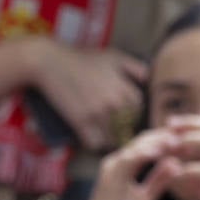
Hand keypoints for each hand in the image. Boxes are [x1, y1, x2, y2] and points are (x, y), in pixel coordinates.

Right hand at [29, 43, 147, 150]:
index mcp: (124, 89)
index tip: (125, 111)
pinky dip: (95, 143)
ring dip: (110, 138)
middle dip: (124, 126)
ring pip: (113, 137)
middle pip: (128, 126)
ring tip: (106, 134)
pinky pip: (95, 143)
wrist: (51, 63)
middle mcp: (113, 104)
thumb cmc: (83, 58)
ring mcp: (96, 115)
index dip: (133, 110)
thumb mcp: (114, 56)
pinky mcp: (80, 122)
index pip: (139, 108)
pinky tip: (93, 137)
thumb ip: (136, 67)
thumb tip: (148, 81)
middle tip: (116, 125)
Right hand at [79, 129, 182, 199]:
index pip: (147, 145)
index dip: (167, 141)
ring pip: (136, 146)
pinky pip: (128, 159)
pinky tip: (160, 152)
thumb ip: (158, 180)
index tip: (188, 141)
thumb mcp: (145, 197)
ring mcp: (112, 166)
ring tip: (177, 141)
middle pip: (143, 140)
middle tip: (187, 136)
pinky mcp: (109, 175)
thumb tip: (176, 164)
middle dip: (165, 137)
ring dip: (157, 142)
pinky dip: (144, 154)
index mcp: (124, 165)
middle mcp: (116, 161)